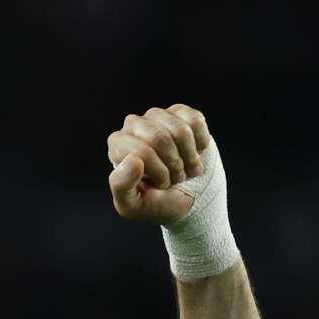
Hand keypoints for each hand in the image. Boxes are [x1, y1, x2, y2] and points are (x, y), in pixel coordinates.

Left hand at [106, 104, 211, 225]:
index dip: (159, 172)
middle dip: (174, 164)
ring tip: (185, 169)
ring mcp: (157, 116)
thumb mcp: (132, 204)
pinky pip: (196, 121)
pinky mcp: (180, 113)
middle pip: (159, 137)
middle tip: (176, 178)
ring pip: (180, 129)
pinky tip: (194, 153)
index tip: (162, 184)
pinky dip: (200, 143)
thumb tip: (133, 160)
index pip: (141, 151)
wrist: (184, 198)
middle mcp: (133, 125)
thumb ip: (122, 185)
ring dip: (189, 157)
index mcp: (117, 145)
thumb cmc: (154, 202)